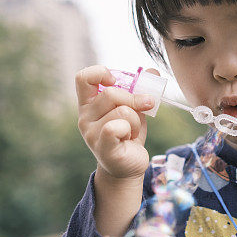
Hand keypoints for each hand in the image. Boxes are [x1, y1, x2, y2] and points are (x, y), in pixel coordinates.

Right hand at [75, 65, 158, 179]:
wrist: (128, 165)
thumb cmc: (128, 133)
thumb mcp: (135, 107)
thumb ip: (140, 89)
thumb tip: (153, 72)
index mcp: (89, 103)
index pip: (83, 78)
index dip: (101, 73)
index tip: (116, 81)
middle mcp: (85, 117)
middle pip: (110, 93)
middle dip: (134, 100)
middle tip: (143, 110)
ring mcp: (91, 133)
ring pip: (122, 111)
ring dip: (136, 120)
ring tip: (131, 131)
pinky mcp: (103, 147)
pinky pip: (117, 127)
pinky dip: (131, 129)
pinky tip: (129, 138)